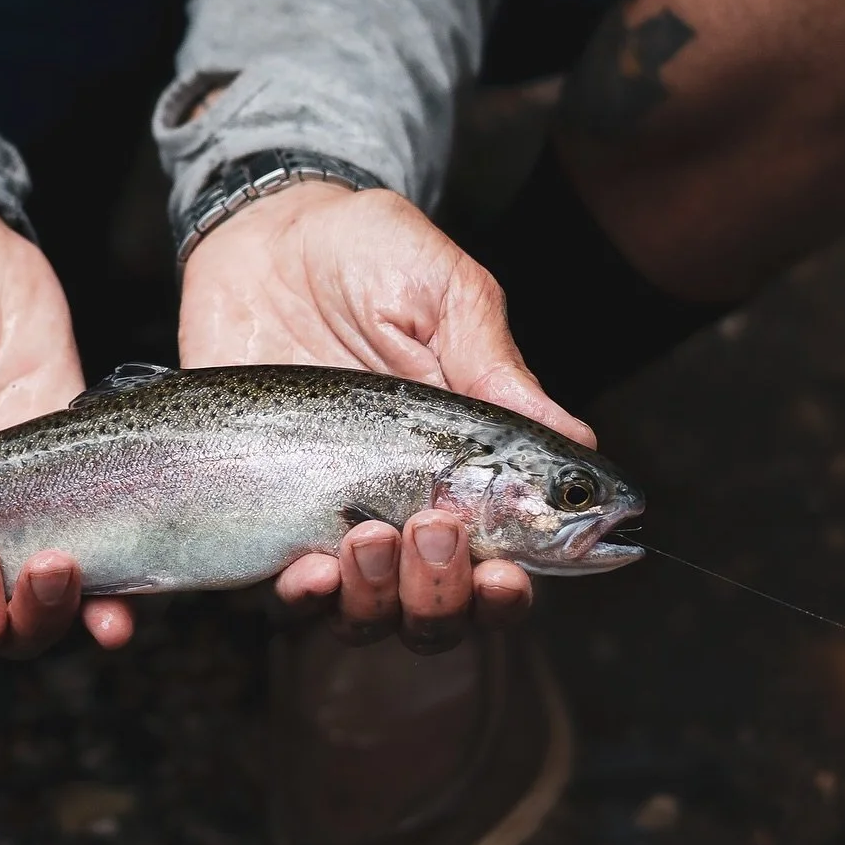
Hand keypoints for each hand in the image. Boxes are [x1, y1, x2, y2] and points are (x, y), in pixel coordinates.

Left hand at [180, 182, 595, 647]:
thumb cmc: (368, 254)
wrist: (265, 232)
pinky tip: (310, 566)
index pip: (504, 557)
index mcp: (466, 463)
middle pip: (441, 606)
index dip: (512, 588)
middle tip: (433, 529)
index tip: (508, 572)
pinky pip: (287, 583)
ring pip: (369, 612)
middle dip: (444, 595)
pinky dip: (305, 594)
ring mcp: (333, 510)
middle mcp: (404, 502)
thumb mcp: (445, 295)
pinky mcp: (265, 505)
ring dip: (379, 598)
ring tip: (369, 536)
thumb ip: (496, 371)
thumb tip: (579, 444)